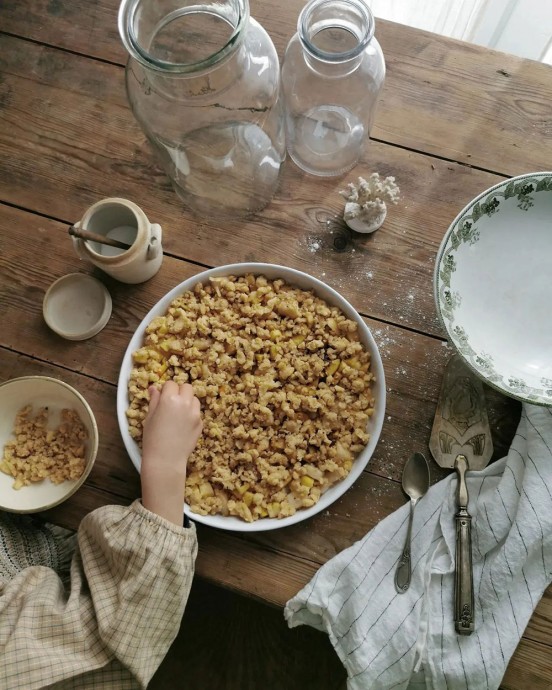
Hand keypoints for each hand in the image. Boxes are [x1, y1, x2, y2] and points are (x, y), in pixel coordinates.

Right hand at [140, 381, 201, 524]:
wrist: (165, 460)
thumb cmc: (152, 438)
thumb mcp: (149, 417)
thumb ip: (154, 400)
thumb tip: (154, 388)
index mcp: (169, 399)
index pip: (170, 384)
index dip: (166, 390)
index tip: (162, 397)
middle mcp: (185, 402)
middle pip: (186, 387)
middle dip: (179, 391)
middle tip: (172, 403)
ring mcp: (195, 413)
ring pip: (194, 399)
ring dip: (187, 401)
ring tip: (179, 414)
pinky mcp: (201, 423)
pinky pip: (197, 413)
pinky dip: (191, 415)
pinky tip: (183, 426)